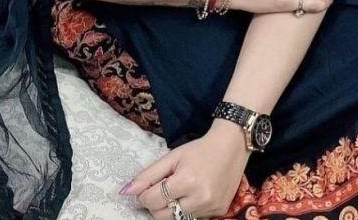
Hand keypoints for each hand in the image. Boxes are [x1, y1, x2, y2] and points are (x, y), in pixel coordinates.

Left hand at [119, 121, 249, 218]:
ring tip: (180, 190)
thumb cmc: (199, 149)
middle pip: (162, 215)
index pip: (152, 200)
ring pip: (177, 219)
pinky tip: (194, 194)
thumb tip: (125, 192)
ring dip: (173, 208)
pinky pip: (194, 218)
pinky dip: (188, 209)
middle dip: (156, 204)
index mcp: (186, 180)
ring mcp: (211, 207)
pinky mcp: (219, 211)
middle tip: (163, 188)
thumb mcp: (172, 157)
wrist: (232, 145)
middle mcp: (200, 198)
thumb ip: (148, 175)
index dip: (144, 195)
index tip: (148, 187)